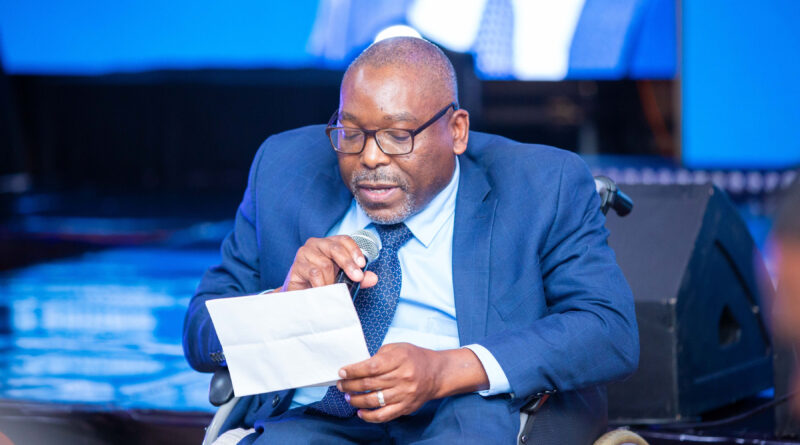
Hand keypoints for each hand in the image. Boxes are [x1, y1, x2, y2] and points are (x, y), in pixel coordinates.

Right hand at [280, 235, 377, 291]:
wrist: (300, 295)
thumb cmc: (322, 282)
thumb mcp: (343, 279)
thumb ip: (359, 277)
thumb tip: (373, 278)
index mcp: (329, 244)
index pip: (343, 240)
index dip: (354, 250)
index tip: (363, 264)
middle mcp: (316, 244)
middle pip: (335, 248)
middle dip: (348, 263)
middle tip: (357, 277)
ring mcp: (304, 254)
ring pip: (324, 264)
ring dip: (333, 280)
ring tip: (335, 290)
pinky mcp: (296, 266)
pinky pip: (313, 273)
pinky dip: (322, 284)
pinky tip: (325, 291)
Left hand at [338, 343, 489, 422]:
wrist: (436, 373)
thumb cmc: (414, 357)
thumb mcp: (398, 348)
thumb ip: (379, 356)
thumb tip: (357, 368)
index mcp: (400, 359)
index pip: (371, 367)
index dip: (354, 370)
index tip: (342, 372)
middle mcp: (403, 377)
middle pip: (370, 384)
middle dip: (350, 385)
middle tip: (341, 385)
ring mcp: (405, 394)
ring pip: (374, 400)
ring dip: (356, 400)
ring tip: (348, 396)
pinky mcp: (406, 407)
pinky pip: (384, 415)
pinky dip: (369, 416)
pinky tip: (360, 412)